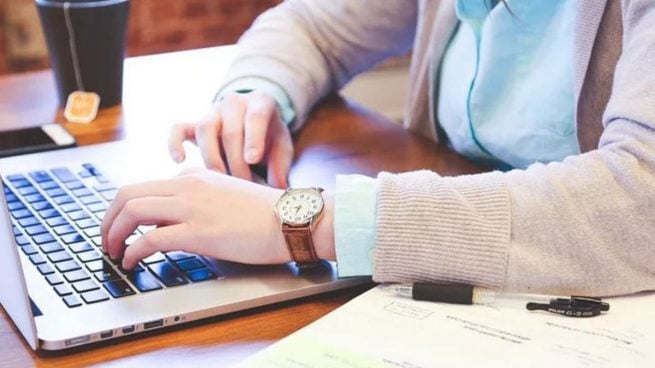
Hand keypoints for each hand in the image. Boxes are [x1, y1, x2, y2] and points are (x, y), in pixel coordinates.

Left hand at [100, 170, 291, 268]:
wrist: (291, 219)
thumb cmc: (266, 213)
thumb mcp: (226, 194)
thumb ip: (200, 199)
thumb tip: (176, 219)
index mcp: (194, 176)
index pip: (145, 187)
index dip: (125, 210)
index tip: (122, 227)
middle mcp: (187, 186)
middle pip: (128, 194)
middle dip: (108, 219)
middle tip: (107, 239)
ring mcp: (191, 207)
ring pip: (132, 211)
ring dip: (113, 234)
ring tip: (114, 252)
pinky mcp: (198, 232)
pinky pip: (149, 239)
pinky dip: (132, 252)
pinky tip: (132, 262)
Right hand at [168, 91, 292, 187]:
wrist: (253, 123)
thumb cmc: (270, 138)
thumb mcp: (282, 147)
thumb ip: (281, 165)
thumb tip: (278, 187)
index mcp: (261, 102)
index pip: (256, 116)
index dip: (253, 138)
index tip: (252, 159)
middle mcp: (234, 102)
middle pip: (230, 130)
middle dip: (236, 161)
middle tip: (243, 185)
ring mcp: (212, 112)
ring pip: (205, 129)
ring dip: (212, 158)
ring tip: (220, 181)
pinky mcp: (194, 124)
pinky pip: (178, 129)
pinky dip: (175, 143)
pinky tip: (180, 161)